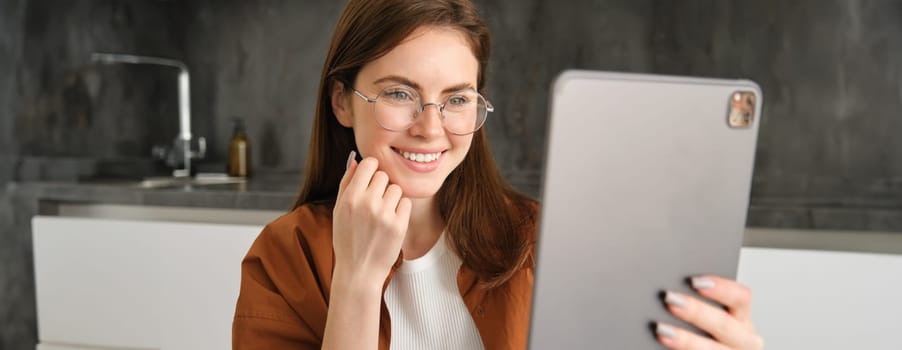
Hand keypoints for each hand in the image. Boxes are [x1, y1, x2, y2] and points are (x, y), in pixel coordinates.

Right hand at [332, 151, 411, 285]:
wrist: (359, 271)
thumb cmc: (347, 239)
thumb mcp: (339, 211)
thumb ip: (346, 183)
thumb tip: (355, 160)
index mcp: (350, 198)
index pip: (369, 164)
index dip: (371, 169)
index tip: (370, 179)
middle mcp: (367, 204)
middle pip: (384, 176)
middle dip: (380, 186)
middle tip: (374, 202)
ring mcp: (384, 215)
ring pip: (396, 189)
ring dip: (391, 198)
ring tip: (382, 213)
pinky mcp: (399, 225)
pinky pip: (406, 203)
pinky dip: (400, 210)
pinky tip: (390, 221)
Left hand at [656, 275, 763, 349]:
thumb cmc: (708, 336)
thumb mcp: (711, 321)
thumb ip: (699, 306)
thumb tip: (673, 292)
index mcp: (742, 320)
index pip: (740, 298)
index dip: (721, 288)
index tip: (695, 281)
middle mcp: (743, 340)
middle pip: (724, 323)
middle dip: (696, 311)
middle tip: (670, 299)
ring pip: (712, 349)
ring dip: (686, 340)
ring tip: (661, 329)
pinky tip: (663, 344)